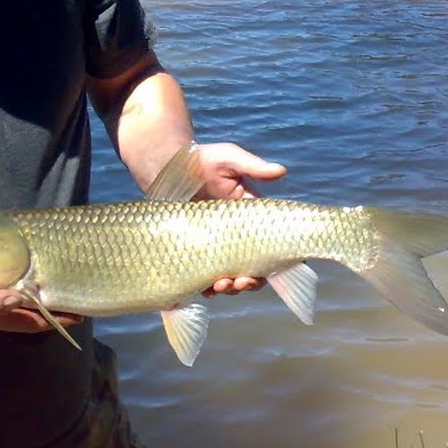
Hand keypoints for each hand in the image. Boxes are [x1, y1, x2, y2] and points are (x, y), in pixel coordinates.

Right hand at [0, 257, 83, 333]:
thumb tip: (19, 299)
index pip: (33, 320)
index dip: (57, 318)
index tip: (82, 312)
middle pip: (32, 306)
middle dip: (55, 301)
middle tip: (80, 286)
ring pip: (21, 291)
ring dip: (41, 285)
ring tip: (64, 272)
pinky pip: (5, 274)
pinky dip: (22, 270)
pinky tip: (31, 259)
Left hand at [193, 142, 285, 297]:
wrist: (165, 165)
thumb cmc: (201, 159)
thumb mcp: (228, 158)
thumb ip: (252, 166)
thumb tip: (281, 171)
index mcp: (249, 217)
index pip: (271, 244)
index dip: (279, 262)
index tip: (274, 269)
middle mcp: (234, 236)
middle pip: (253, 268)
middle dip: (251, 281)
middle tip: (241, 282)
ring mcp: (213, 246)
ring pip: (230, 277)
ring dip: (230, 287)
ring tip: (221, 285)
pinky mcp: (191, 251)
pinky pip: (202, 278)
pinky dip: (207, 288)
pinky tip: (205, 289)